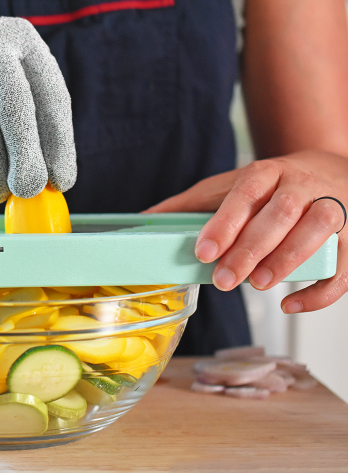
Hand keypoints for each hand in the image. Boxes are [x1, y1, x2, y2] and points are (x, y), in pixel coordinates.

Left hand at [145, 150, 347, 312]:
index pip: (246, 193)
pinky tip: (290, 304)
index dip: (225, 222)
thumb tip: (144, 220)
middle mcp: (302, 186)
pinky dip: (322, 289)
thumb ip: (190, 204)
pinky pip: (346, 264)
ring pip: (320, 230)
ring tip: (260, 286)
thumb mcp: (229, 186)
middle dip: (251, 249)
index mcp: (267, 173)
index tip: (203, 251)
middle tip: (224, 280)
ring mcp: (334, 208)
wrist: (330, 168)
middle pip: (282, 213)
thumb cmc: (270, 185)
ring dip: (289, 260)